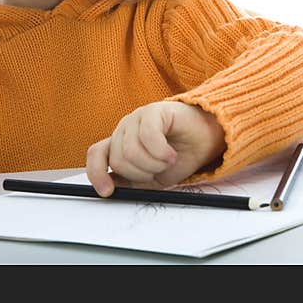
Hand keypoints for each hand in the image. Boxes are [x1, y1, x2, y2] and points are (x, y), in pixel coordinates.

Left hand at [86, 101, 226, 196]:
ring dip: (153, 164)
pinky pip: (147, 137)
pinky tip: (171, 154)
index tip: (107, 192)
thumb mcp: (152, 179)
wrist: (206, 142)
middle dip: (141, 173)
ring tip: (167, 161)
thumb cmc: (179, 157)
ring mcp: (137, 118)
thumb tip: (111, 190)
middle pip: (118, 159)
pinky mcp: (153, 111)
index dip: (97, 173)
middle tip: (159, 170)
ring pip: (130, 151)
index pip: (97, 154)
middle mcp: (125, 129)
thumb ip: (130, 183)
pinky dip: (161, 152)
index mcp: (120, 144)